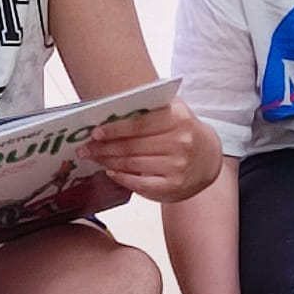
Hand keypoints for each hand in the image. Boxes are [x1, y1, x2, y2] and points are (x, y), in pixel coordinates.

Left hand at [83, 100, 221, 201]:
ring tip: (94, 158)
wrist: (209, 159)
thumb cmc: (183, 131)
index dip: (114, 129)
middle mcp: (180, 142)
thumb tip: (111, 108)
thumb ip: (150, 107)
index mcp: (178, 118)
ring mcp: (177, 166)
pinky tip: (111, 172)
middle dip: (104, 148)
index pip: (139, 124)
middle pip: (132, 146)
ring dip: (108, 162)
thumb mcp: (174, 112)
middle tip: (84, 148)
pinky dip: (122, 178)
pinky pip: (140, 184)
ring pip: (133, 164)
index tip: (94, 132)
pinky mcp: (173, 186)